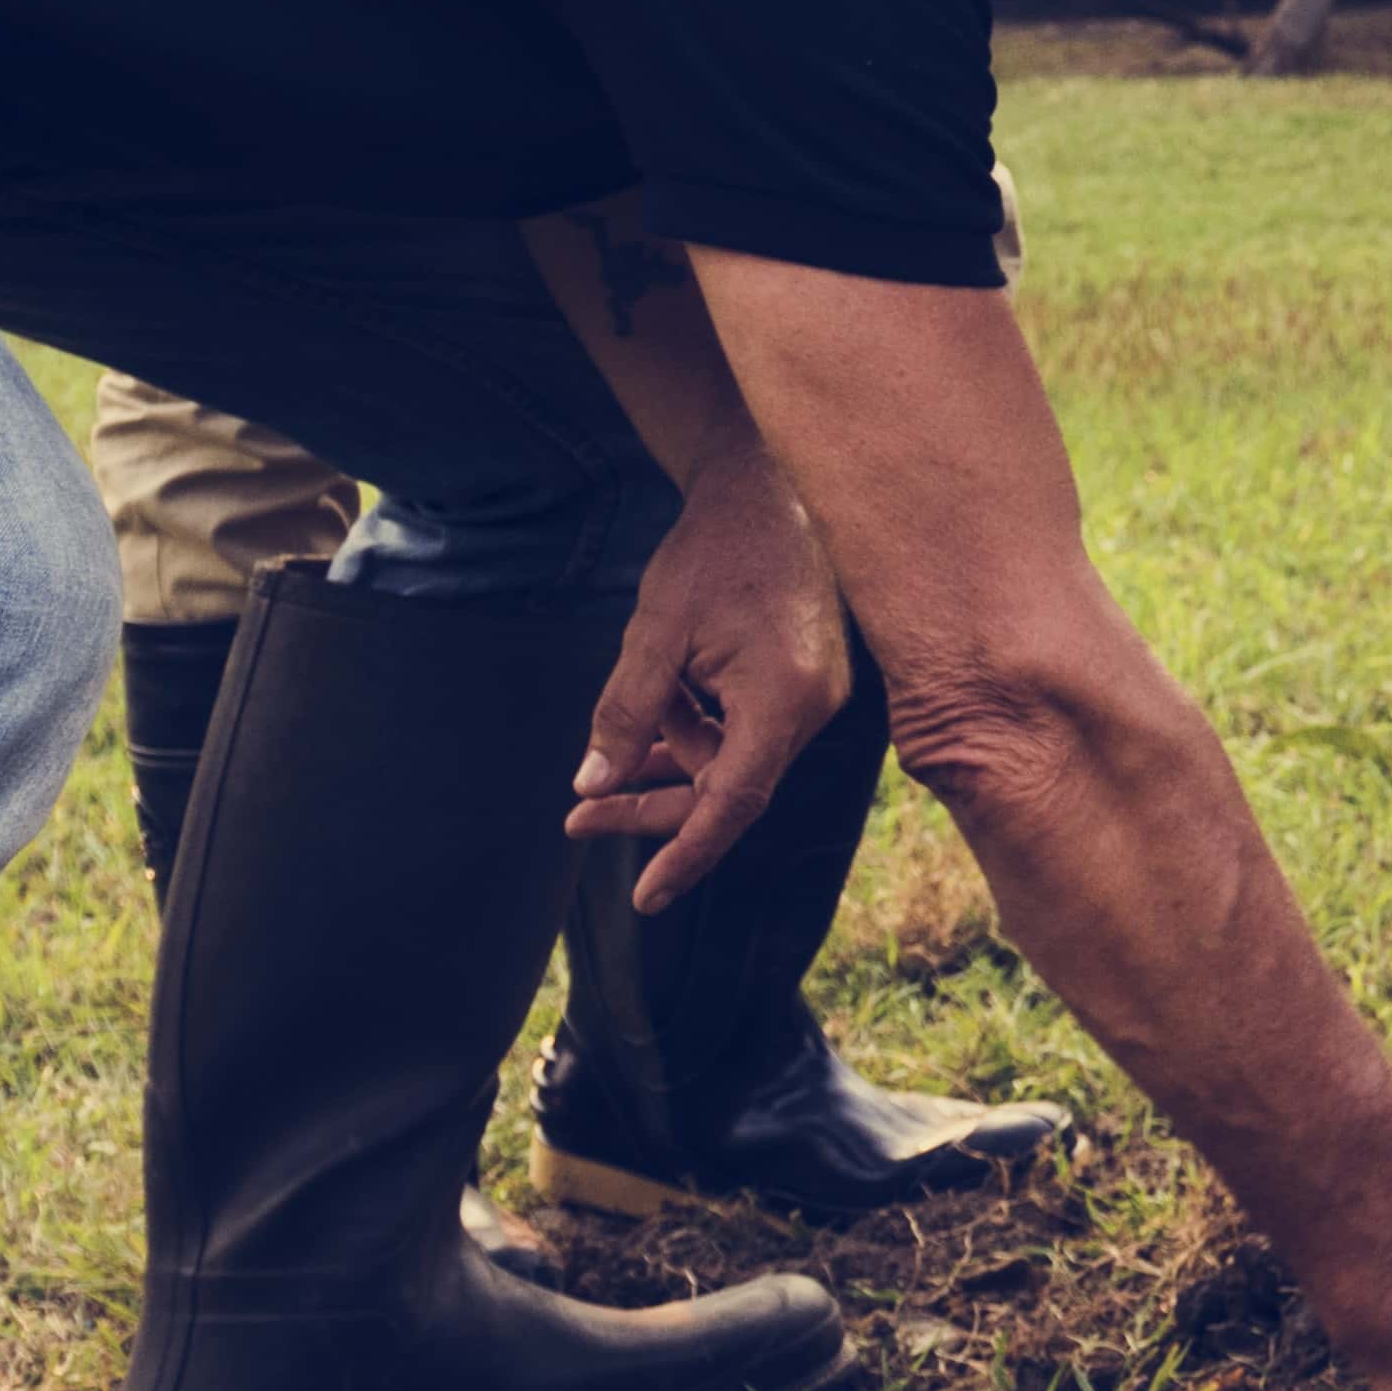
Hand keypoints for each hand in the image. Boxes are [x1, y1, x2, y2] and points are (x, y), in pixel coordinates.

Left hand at [567, 450, 852, 909]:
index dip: (686, 855)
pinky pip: (744, 732)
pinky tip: (651, 722)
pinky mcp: (805, 683)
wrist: (769, 490)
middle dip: (653, 808)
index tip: (647, 899)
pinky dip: (696, 735)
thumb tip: (592, 786)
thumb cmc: (714, 554)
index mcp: (782, 700)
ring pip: (733, 762)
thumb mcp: (655, 633)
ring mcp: (814, 697)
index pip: (734, 802)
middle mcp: (811, 708)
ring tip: (603, 765)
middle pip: (729, 790)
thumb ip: (626, 713)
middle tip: (577, 821)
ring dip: (669, 766)